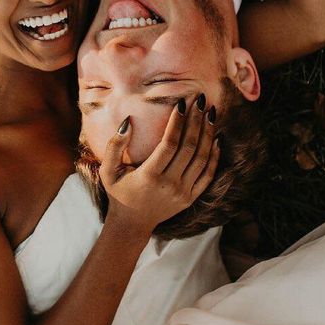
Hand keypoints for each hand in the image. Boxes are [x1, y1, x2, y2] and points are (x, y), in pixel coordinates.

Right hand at [99, 97, 219, 237]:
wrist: (132, 223)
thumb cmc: (118, 192)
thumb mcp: (108, 170)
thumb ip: (114, 146)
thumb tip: (127, 122)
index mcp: (149, 175)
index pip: (169, 143)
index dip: (178, 122)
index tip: (183, 103)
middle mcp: (169, 184)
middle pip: (189, 147)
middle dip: (197, 121)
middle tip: (202, 101)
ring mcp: (182, 192)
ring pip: (202, 159)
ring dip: (208, 134)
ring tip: (211, 114)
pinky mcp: (190, 198)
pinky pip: (208, 174)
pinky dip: (214, 156)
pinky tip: (217, 139)